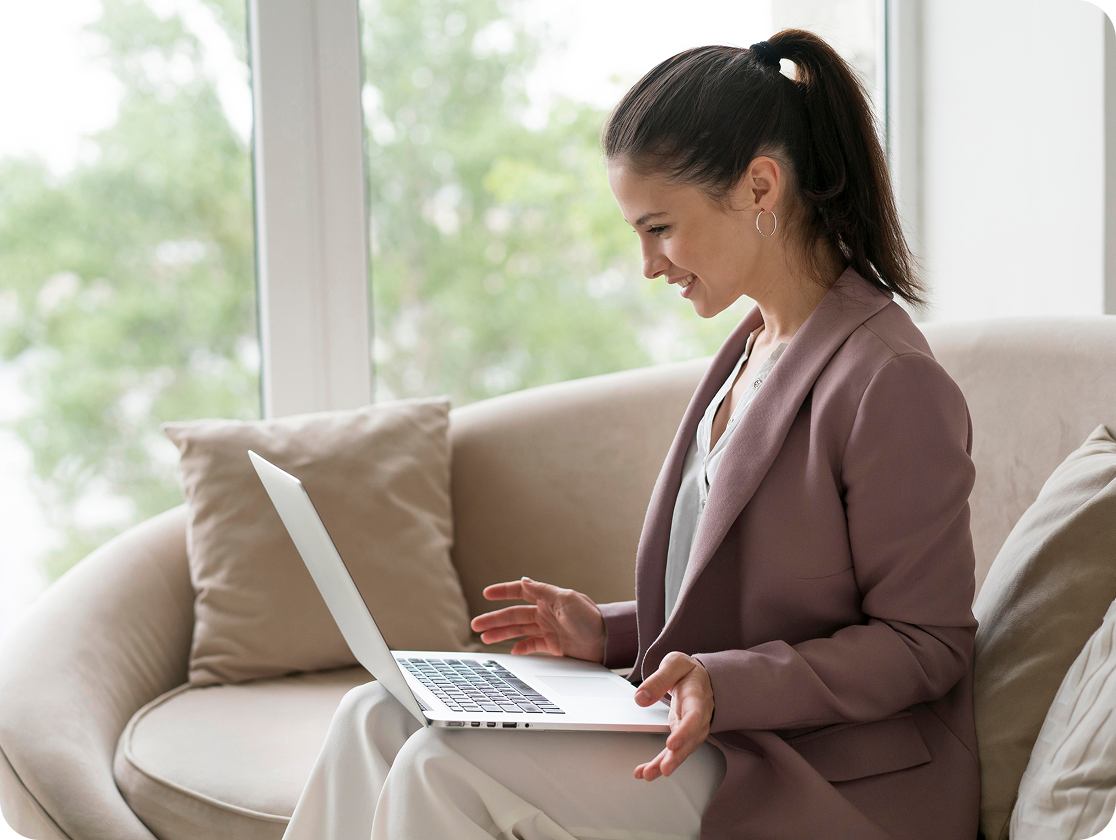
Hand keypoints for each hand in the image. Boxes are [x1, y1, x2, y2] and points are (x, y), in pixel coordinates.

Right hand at [470, 577, 605, 662]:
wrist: (607, 641)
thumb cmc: (590, 617)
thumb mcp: (566, 599)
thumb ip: (543, 591)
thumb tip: (523, 580)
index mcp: (548, 598)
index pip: (520, 592)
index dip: (503, 591)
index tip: (486, 594)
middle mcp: (545, 612)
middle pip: (514, 614)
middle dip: (494, 618)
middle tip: (476, 624)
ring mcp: (547, 629)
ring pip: (518, 630)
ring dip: (501, 633)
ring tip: (484, 638)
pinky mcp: (552, 645)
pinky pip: (531, 645)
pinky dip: (520, 648)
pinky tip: (510, 651)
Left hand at [632, 651, 713, 780]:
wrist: (702, 678)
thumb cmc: (688, 671)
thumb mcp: (674, 664)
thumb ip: (659, 679)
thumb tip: (640, 697)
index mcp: (697, 697)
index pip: (694, 717)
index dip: (685, 732)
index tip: (672, 744)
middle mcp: (698, 717)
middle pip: (690, 741)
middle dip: (677, 757)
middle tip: (664, 769)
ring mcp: (692, 730)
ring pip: (682, 751)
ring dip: (666, 764)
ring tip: (648, 774)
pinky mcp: (682, 736)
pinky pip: (673, 753)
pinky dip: (659, 763)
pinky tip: (645, 771)